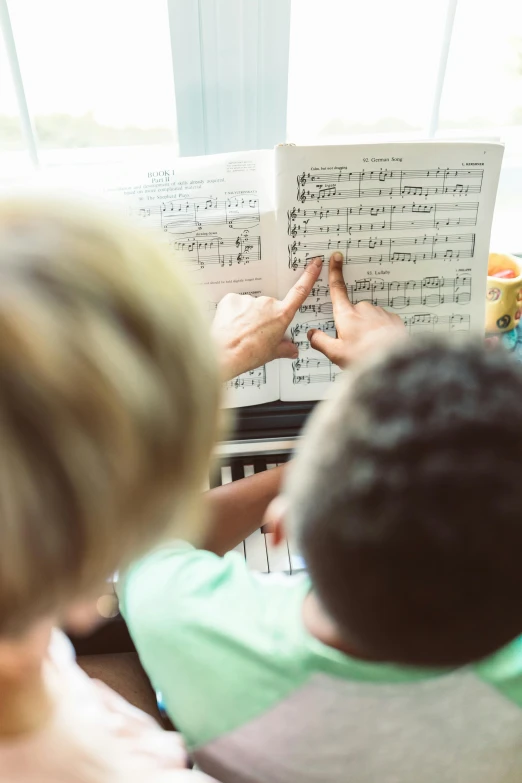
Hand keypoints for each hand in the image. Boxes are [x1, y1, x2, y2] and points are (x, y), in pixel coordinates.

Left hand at [212, 257, 322, 379]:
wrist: (225, 353)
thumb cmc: (249, 354)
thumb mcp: (272, 353)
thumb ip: (284, 348)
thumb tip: (292, 350)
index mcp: (281, 315)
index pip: (299, 292)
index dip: (309, 276)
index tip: (314, 264)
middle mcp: (267, 304)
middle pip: (268, 306)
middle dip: (263, 317)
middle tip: (254, 333)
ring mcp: (249, 299)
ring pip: (250, 306)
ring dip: (247, 315)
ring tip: (240, 332)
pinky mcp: (232, 299)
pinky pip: (235, 304)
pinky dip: (233, 313)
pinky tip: (230, 325)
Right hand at [308, 252, 405, 367]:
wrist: (394, 361)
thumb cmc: (365, 357)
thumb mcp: (336, 353)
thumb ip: (321, 342)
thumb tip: (312, 335)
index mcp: (346, 315)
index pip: (337, 289)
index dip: (335, 272)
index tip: (336, 258)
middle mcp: (363, 309)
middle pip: (352, 312)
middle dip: (351, 324)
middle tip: (353, 345)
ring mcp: (380, 313)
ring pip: (368, 318)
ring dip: (367, 329)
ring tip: (369, 348)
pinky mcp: (393, 319)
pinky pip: (382, 322)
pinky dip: (380, 331)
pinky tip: (380, 344)